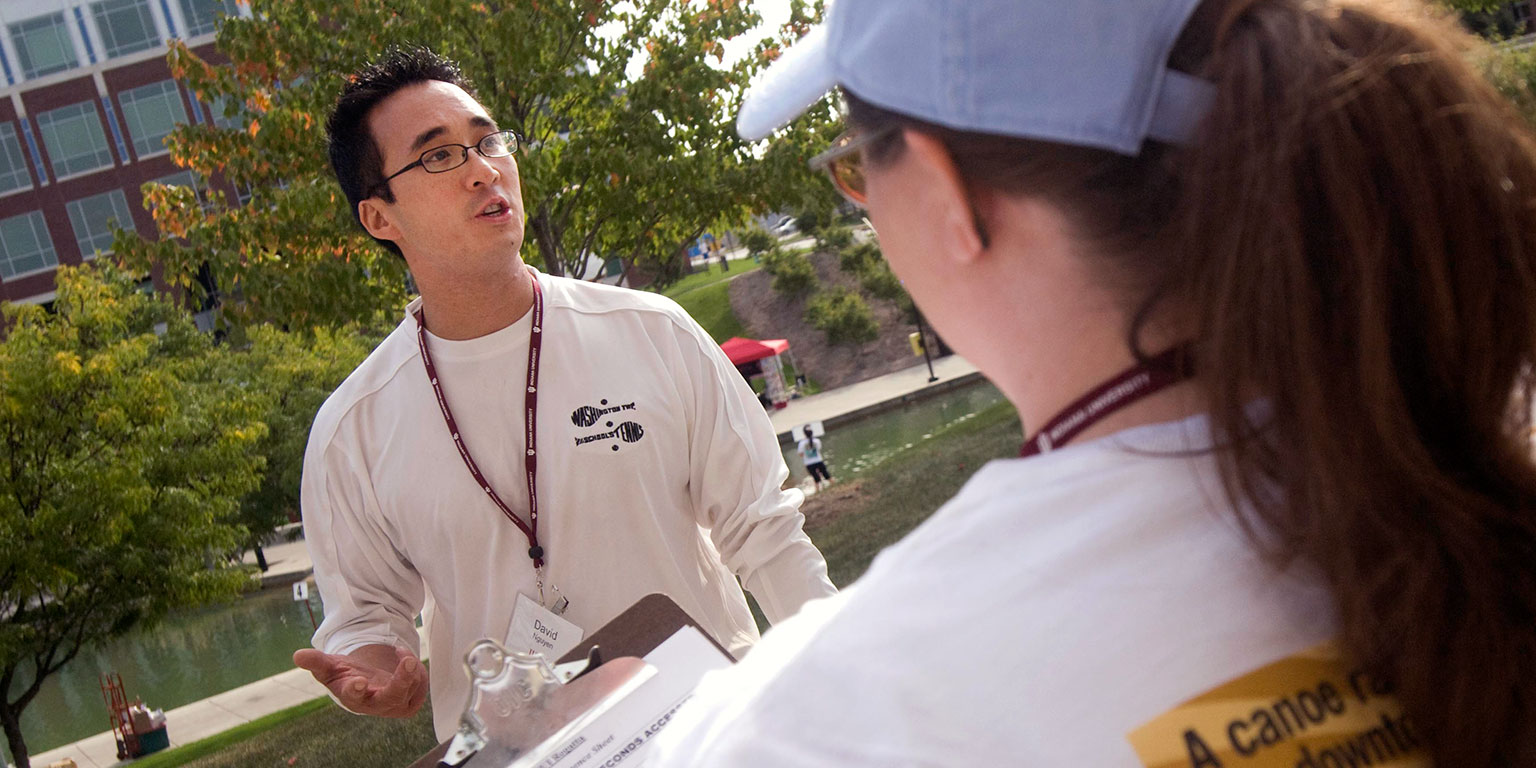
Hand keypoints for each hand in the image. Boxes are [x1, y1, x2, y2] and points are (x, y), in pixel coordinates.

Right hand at [293, 643, 427, 717]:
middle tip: (408, 660)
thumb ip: (316, 661)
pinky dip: (415, 668)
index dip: (356, 689)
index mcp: (352, 696)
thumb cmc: (346, 675)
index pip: (353, 695)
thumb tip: (297, 655)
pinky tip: (404, 661)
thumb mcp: (330, 666)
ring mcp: (395, 705)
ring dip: (407, 663)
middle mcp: (375, 704)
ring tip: (398, 651)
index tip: (358, 681)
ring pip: (411, 684)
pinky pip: (421, 683)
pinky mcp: (411, 702)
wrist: (367, 683)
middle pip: (392, 696)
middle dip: (401, 679)